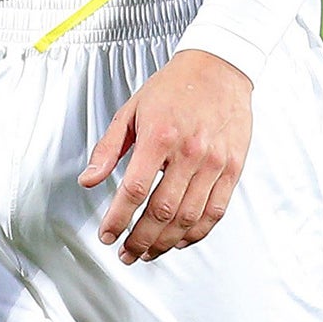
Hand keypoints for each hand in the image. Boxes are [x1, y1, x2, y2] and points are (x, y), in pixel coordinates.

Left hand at [80, 48, 252, 262]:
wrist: (219, 68)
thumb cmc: (172, 87)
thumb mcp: (130, 109)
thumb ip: (108, 148)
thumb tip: (89, 180)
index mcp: (159, 136)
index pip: (134, 189)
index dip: (118, 218)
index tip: (107, 234)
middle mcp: (189, 153)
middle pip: (163, 211)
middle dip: (140, 239)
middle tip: (125, 253)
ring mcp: (214, 163)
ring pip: (189, 218)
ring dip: (166, 242)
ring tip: (148, 253)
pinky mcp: (233, 169)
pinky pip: (215, 212)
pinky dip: (196, 233)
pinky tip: (179, 241)